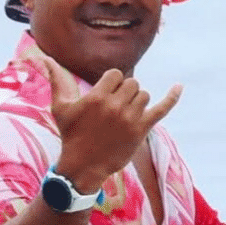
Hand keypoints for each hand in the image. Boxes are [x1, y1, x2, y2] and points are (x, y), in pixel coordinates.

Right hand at [44, 56, 181, 192]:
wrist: (83, 166)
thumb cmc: (71, 135)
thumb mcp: (61, 107)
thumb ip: (57, 80)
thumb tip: (45, 58)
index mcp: (97, 97)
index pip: (116, 75)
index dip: (112, 84)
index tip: (105, 97)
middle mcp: (115, 105)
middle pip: (132, 83)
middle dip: (124, 92)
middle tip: (114, 109)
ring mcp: (130, 118)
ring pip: (143, 95)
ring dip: (136, 102)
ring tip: (124, 115)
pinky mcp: (141, 130)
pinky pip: (162, 108)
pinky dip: (172, 97)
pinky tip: (179, 86)